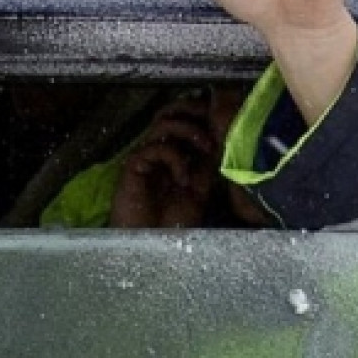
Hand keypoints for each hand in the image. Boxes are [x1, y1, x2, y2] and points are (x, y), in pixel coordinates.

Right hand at [110, 96, 218, 228]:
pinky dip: (175, 159)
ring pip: (163, 123)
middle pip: (171, 113)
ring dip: (188, 130)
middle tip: (214, 126)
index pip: (186, 120)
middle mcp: (159, 150)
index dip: (203, 114)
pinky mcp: (134, 166)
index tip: (223, 120)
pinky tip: (183, 180)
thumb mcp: (201, 191)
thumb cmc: (173, 222)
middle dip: (194, 113)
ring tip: (204, 148)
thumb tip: (222, 139)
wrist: (150, 244)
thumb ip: (207, 166)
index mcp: (175, 153)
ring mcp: (146, 156)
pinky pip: (154, 148)